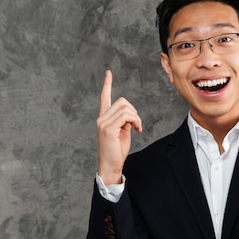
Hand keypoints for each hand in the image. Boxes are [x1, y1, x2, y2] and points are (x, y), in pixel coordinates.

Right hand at [96, 70, 141, 185]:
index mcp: (104, 118)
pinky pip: (126, 116)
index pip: (104, 97)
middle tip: (137, 125)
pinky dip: (135, 121)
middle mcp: (101, 118)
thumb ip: (124, 121)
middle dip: (134, 111)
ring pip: (125, 108)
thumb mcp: (122, 132)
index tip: (108, 73)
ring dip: (136, 117)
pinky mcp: (108, 128)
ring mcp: (103, 122)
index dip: (107, 84)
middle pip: (122, 101)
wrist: (110, 166)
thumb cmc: (117, 151)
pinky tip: (137, 130)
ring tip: (137, 128)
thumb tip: (130, 115)